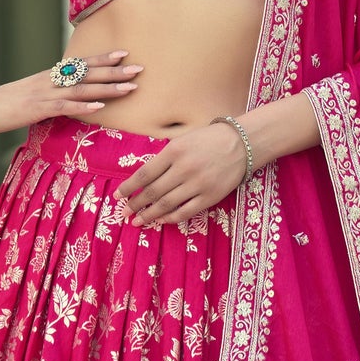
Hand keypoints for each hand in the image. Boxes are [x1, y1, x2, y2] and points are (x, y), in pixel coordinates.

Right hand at [0, 50, 143, 135]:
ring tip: (128, 87)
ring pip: (81, 88)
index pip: (81, 64)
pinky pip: (64, 106)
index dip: (102, 59)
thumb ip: (52, 93)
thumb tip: (71, 97)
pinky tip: (99, 106)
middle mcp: (50, 80)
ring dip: (107, 87)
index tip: (124, 54)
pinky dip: (83, 105)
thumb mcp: (33, 94)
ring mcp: (45, 94)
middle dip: (114, 71)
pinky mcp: (38, 108)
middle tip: (139, 68)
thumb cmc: (7, 103)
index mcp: (50, 76)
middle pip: (87, 73)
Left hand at [116, 120, 249, 226]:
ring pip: (166, 205)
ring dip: (148, 215)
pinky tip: (160, 220)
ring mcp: (197, 184)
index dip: (128, 187)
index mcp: (174, 151)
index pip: (144, 174)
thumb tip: (142, 178)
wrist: (241, 144)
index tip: (117, 196)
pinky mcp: (209, 197)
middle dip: (135, 204)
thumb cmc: (208, 140)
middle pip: (152, 191)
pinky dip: (170, 218)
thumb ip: (164, 157)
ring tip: (137, 221)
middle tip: (124, 213)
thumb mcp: (182, 140)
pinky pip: (185, 212)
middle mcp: (184, 168)